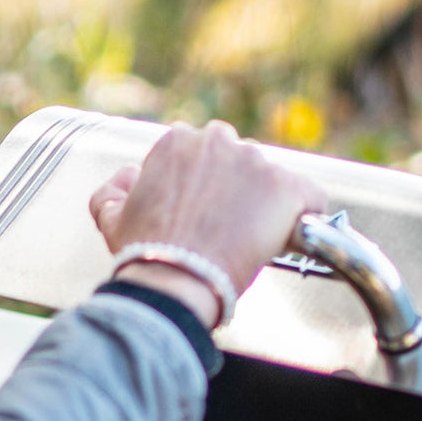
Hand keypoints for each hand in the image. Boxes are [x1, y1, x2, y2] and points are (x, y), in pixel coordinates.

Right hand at [88, 121, 324, 328]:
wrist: (177, 280)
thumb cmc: (146, 255)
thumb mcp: (110, 219)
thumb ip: (112, 191)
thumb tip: (128, 178)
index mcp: (176, 142)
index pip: (206, 158)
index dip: (211, 189)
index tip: (210, 214)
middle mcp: (216, 140)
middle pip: (241, 163)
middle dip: (240, 191)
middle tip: (233, 229)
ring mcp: (254, 162)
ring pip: (273, 181)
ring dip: (269, 205)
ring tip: (257, 240)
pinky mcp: (286, 187)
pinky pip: (311, 197)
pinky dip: (308, 216)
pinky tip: (296, 236)